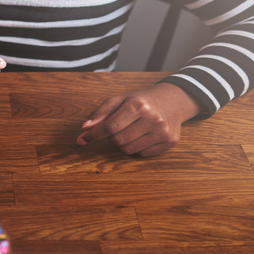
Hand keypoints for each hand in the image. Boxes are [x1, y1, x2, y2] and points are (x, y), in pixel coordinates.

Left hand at [76, 83, 200, 156]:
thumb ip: (101, 112)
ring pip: (129, 150)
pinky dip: (137, 148)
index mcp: (138, 105)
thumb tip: (85, 128)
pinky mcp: (169, 143)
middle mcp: (152, 119)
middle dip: (111, 138)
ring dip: (123, 144)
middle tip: (116, 129)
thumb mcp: (120, 99)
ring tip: (131, 131)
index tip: (82, 140)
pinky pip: (142, 154)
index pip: (110, 126)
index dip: (93, 135)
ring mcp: (162, 132)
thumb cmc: (141, 101)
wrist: (172, 102)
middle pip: (118, 140)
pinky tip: (143, 136)